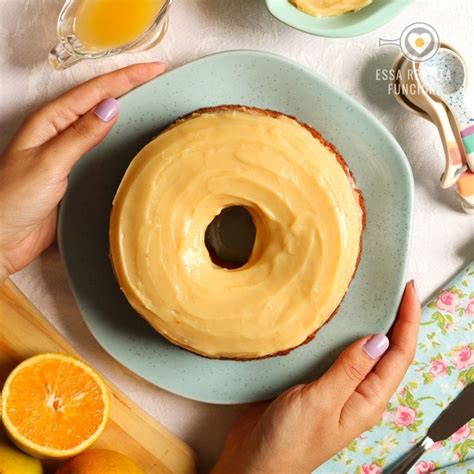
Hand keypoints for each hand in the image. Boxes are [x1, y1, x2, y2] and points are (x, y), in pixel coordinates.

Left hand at [0, 62, 165, 281]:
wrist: (3, 237)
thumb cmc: (13, 200)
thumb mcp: (49, 163)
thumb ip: (80, 136)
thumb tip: (110, 108)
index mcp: (48, 121)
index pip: (94, 91)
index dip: (125, 78)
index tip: (153, 69)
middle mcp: (58, 131)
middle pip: (98, 99)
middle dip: (127, 84)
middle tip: (156, 74)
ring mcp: (66, 150)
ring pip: (100, 120)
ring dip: (124, 106)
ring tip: (149, 96)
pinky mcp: (74, 170)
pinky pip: (100, 145)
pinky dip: (118, 135)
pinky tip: (129, 135)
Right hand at [212, 281, 419, 473]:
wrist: (255, 460)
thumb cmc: (289, 441)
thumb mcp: (321, 403)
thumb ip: (349, 371)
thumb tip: (379, 340)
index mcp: (367, 400)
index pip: (399, 355)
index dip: (408, 321)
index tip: (407, 290)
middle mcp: (356, 392)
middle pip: (385, 351)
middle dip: (394, 319)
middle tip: (391, 287)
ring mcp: (336, 387)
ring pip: (359, 350)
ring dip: (366, 323)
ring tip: (365, 296)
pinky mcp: (314, 381)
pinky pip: (334, 353)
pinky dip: (338, 333)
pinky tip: (330, 320)